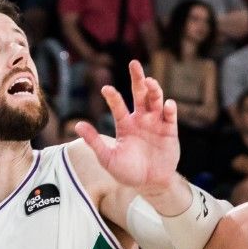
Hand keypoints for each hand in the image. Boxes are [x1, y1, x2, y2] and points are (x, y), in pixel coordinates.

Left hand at [75, 60, 180, 194]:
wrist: (150, 184)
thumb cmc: (127, 171)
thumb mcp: (107, 158)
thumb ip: (95, 141)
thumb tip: (77, 125)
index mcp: (125, 124)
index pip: (118, 106)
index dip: (113, 97)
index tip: (105, 89)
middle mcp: (141, 119)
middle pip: (140, 94)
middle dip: (137, 79)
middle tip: (134, 64)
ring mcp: (156, 123)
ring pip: (155, 100)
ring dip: (154, 89)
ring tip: (149, 81)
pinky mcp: (170, 131)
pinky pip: (170, 116)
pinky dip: (169, 109)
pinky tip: (167, 104)